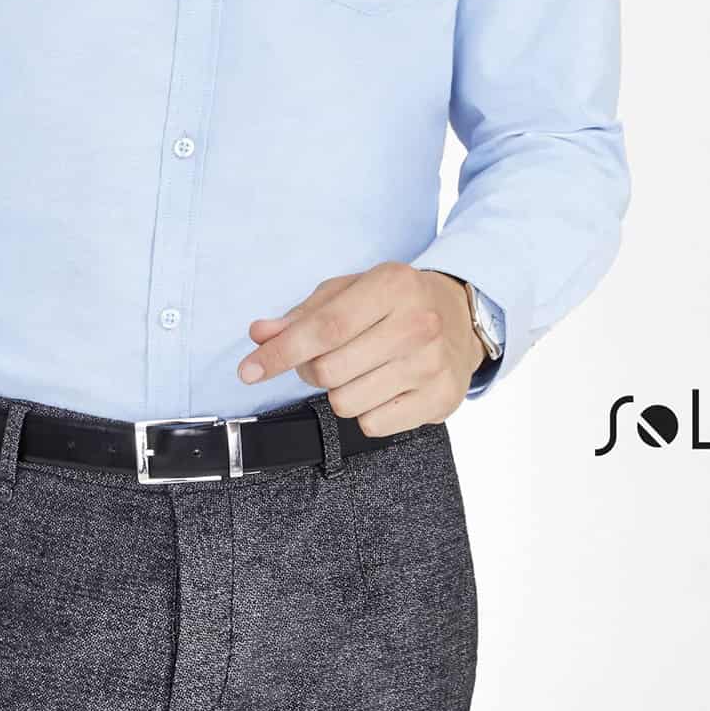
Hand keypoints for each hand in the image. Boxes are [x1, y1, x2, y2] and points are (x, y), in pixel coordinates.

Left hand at [237, 260, 485, 432]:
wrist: (461, 317)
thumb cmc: (395, 302)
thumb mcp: (350, 291)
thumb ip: (303, 314)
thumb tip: (260, 334)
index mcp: (392, 285)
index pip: (324, 328)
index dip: (280, 353)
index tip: (248, 371)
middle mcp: (418, 324)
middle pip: (329, 370)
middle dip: (310, 370)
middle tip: (324, 358)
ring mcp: (432, 364)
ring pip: (347, 402)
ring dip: (338, 392)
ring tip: (358, 370)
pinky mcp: (442, 399)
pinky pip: (373, 425)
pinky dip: (365, 412)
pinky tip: (381, 388)